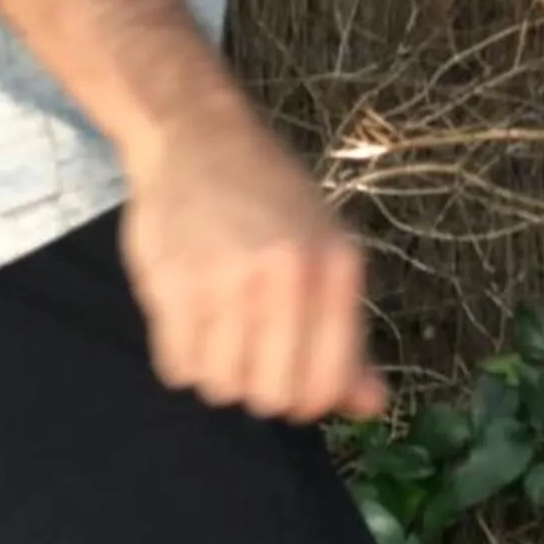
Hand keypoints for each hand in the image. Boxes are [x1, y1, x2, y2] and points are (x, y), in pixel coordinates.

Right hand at [119, 99, 388, 425]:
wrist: (197, 136)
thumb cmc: (271, 198)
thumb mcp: (327, 248)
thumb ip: (348, 334)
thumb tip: (371, 406)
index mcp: (337, 266)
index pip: (327, 381)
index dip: (309, 400)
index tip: (294, 384)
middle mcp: (286, 274)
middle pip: (271, 396)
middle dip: (260, 387)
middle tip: (252, 353)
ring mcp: (226, 280)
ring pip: (221, 387)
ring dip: (219, 371)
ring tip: (220, 328)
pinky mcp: (171, 285)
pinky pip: (177, 369)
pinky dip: (183, 357)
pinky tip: (191, 319)